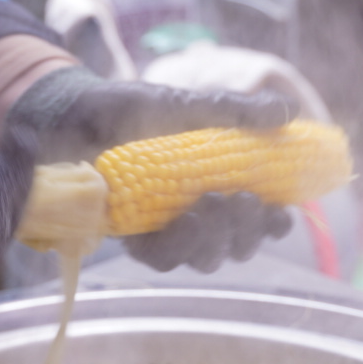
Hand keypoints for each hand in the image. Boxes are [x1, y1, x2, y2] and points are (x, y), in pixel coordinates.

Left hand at [7, 67, 298, 271]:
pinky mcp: (131, 240)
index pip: (254, 220)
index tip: (281, 215)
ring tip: (212, 205)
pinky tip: (183, 222)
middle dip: (247, 232)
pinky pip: (162, 258)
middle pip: (234, 246)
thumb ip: (236, 112)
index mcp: (213, 186)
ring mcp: (161, 230)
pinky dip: (178, 244)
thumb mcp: (187, 105)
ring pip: (203, 257)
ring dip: (216, 238)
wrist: (72, 112)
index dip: (272, 225)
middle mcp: (191, 215)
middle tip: (244, 202)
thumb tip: (290, 110)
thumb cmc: (130, 108)